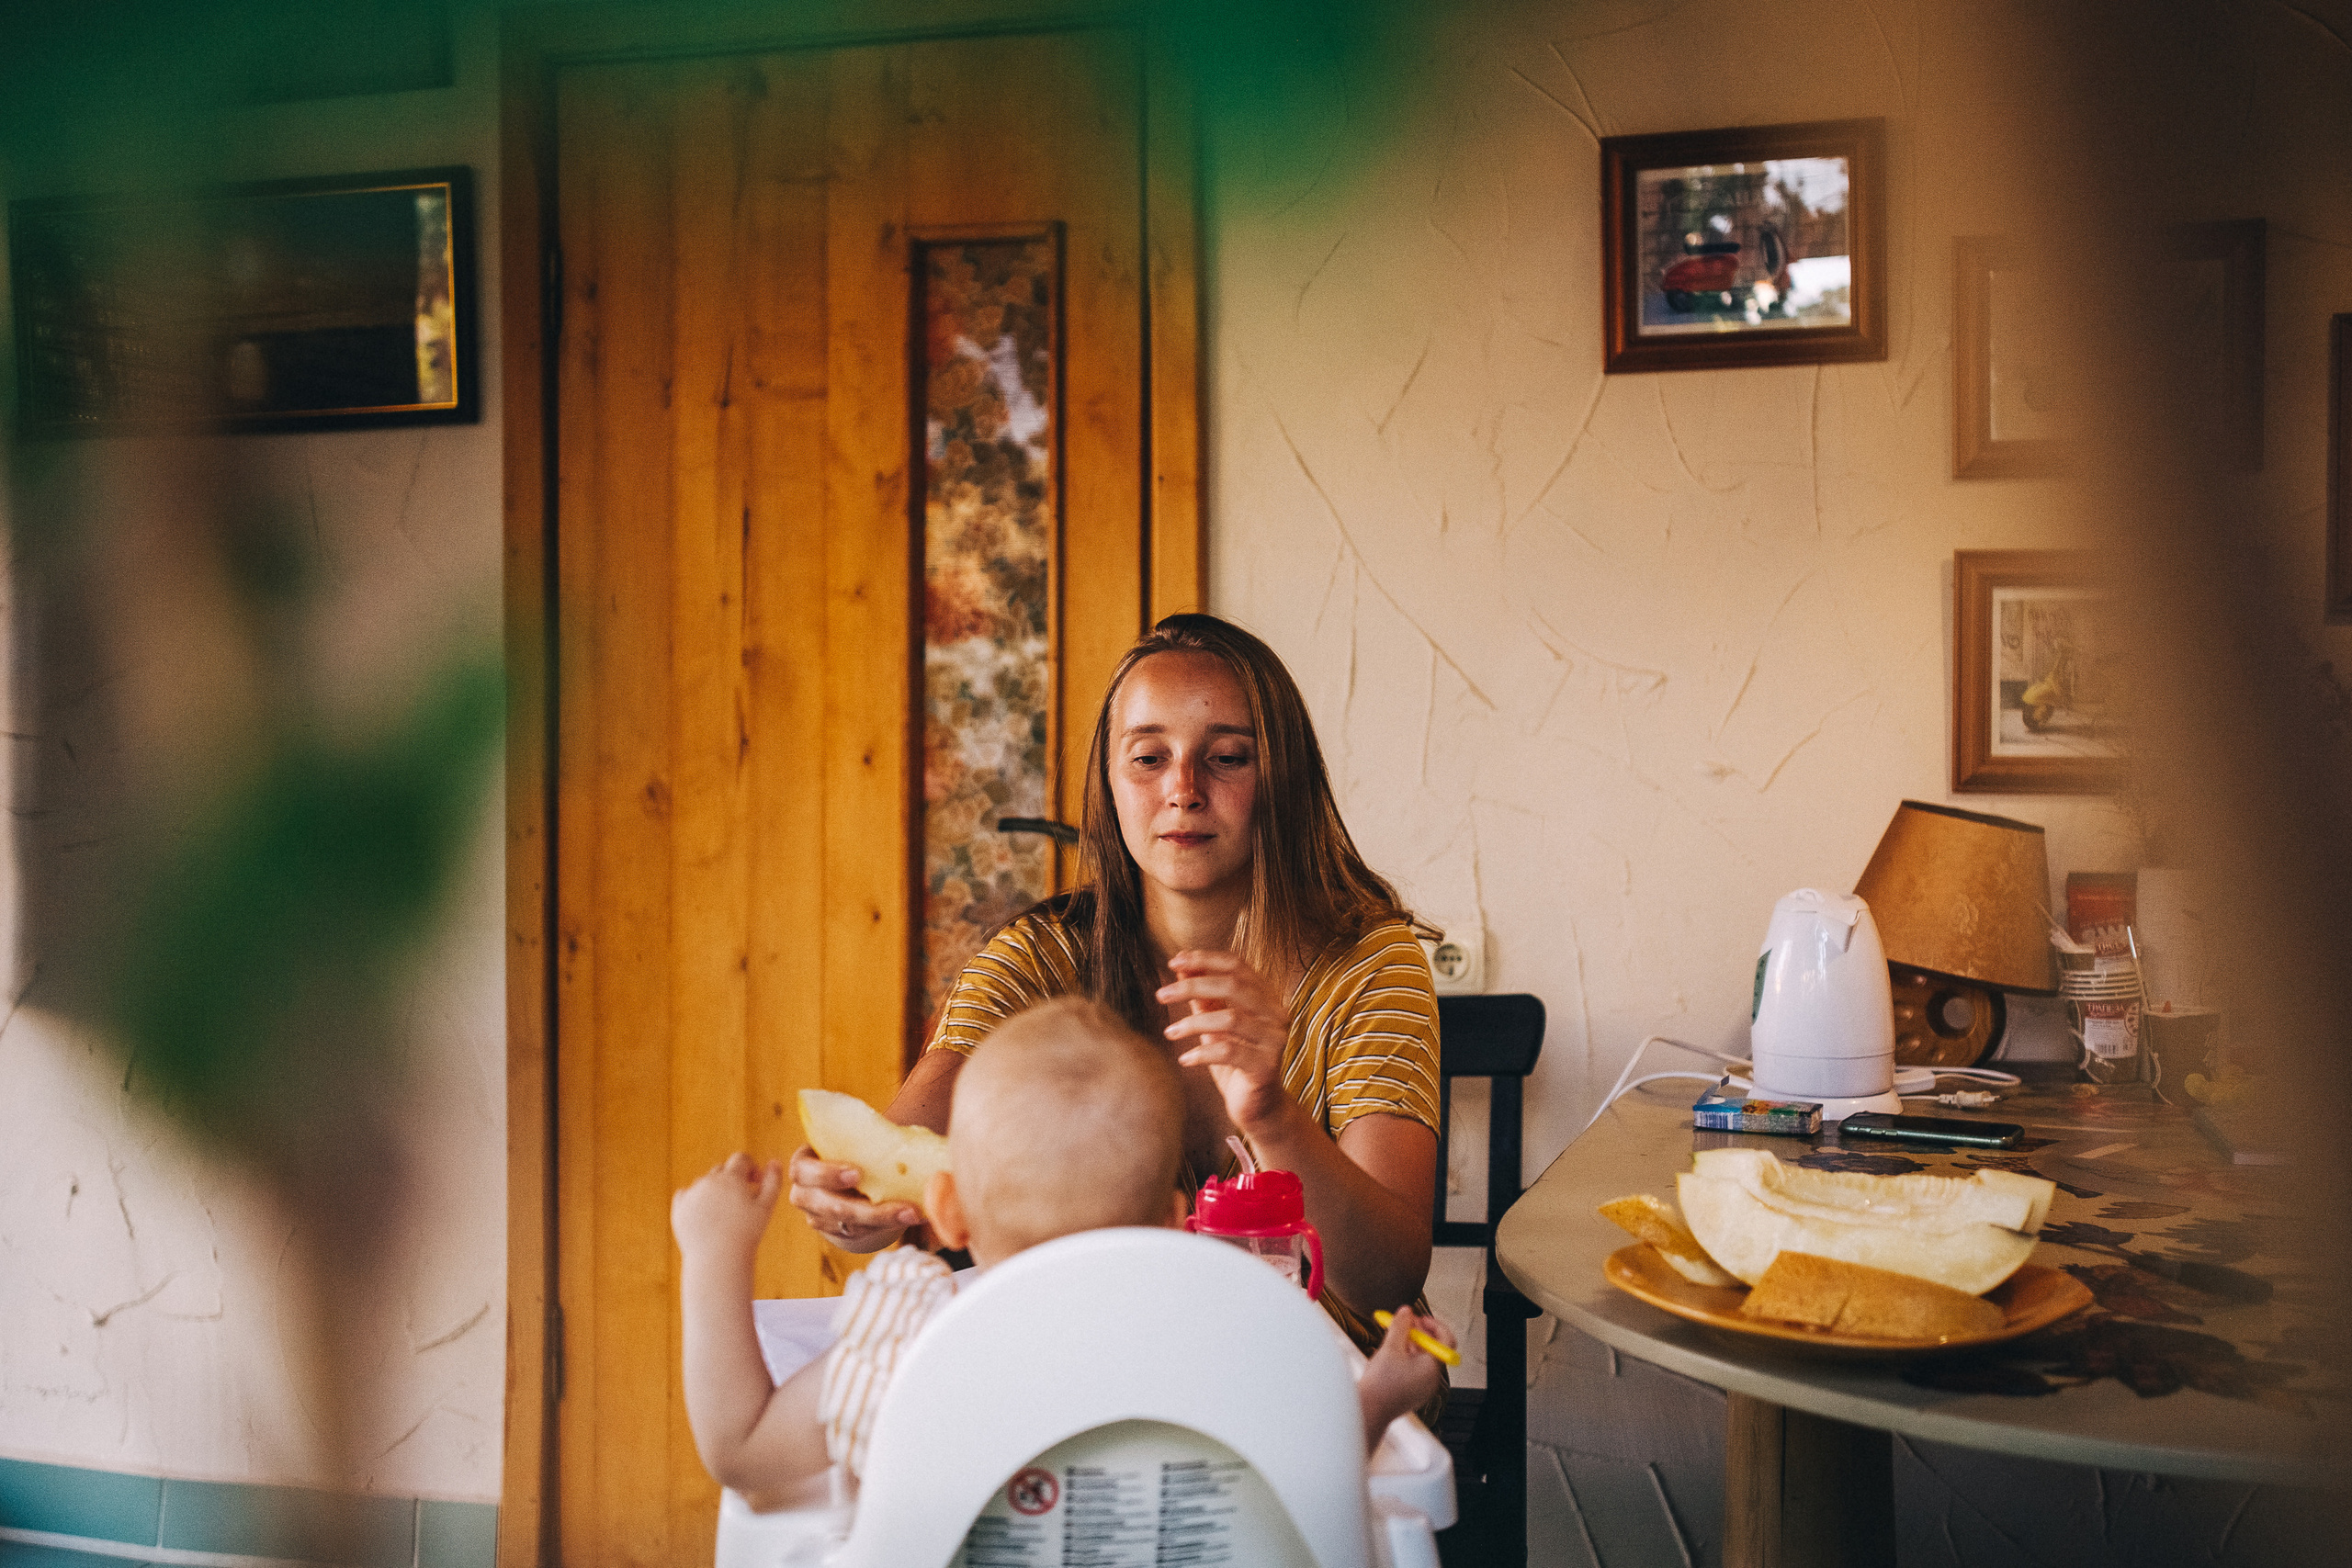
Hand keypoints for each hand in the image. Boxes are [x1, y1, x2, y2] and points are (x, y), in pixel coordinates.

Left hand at [672, 1152, 781, 1262]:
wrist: (717, 1260)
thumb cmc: (746, 1234)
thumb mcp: (766, 1207)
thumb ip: (773, 1181)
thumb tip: (775, 1161)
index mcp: (731, 1177)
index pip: (741, 1159)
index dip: (750, 1168)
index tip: (755, 1182)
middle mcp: (708, 1181)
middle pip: (722, 1170)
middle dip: (732, 1179)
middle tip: (740, 1202)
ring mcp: (691, 1194)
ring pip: (704, 1183)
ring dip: (714, 1191)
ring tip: (723, 1215)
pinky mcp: (678, 1208)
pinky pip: (685, 1195)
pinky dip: (694, 1201)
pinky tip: (705, 1216)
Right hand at [785, 1145, 924, 1252]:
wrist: (851, 1168)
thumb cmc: (850, 1146)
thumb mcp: (851, 1139)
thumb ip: (866, 1137)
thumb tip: (903, 1138)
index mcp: (803, 1164)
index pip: (803, 1170)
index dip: (827, 1174)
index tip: (857, 1173)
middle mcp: (804, 1193)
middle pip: (827, 1206)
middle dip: (862, 1209)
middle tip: (897, 1206)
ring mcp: (817, 1216)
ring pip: (846, 1225)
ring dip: (882, 1220)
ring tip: (912, 1213)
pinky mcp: (834, 1231)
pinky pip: (858, 1234)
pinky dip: (884, 1226)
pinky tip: (908, 1217)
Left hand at [1159, 949, 1292, 1135]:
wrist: (1259, 1108)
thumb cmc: (1236, 1064)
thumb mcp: (1216, 1027)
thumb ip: (1205, 999)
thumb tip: (1183, 969)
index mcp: (1267, 998)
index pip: (1237, 966)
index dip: (1205, 960)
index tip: (1175, 961)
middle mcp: (1276, 1014)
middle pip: (1234, 986)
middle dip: (1193, 985)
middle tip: (1162, 994)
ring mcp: (1275, 1040)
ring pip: (1231, 1018)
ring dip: (1193, 1023)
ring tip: (1169, 1032)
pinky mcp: (1266, 1066)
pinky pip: (1229, 1052)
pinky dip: (1202, 1053)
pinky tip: (1185, 1059)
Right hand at [1358, 1306, 1454, 1443]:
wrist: (1368, 1411)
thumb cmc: (1380, 1382)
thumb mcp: (1391, 1347)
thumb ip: (1400, 1325)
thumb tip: (1407, 1310)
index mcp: (1432, 1368)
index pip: (1446, 1340)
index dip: (1434, 1325)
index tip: (1419, 1317)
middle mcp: (1431, 1380)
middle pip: (1432, 1349)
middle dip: (1418, 1332)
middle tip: (1402, 1321)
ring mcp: (1422, 1389)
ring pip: (1421, 1360)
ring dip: (1409, 1344)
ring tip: (1392, 1336)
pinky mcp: (1411, 1395)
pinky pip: (1413, 1371)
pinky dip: (1405, 1359)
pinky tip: (1389, 1354)